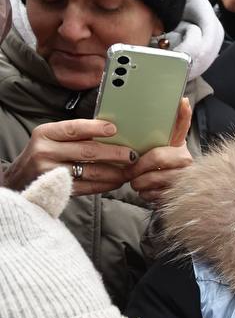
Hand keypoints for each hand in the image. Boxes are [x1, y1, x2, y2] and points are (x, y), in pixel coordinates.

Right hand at [2, 118, 131, 194]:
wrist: (19, 179)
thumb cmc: (44, 154)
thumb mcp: (52, 138)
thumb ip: (76, 134)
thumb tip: (113, 131)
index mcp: (45, 134)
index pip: (74, 128)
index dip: (96, 128)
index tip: (114, 129)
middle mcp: (45, 151)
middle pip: (88, 151)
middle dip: (114, 153)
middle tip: (132, 155)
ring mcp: (51, 172)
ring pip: (91, 171)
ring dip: (115, 172)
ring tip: (129, 170)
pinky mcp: (58, 189)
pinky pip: (88, 187)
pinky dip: (106, 184)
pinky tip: (117, 181)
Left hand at [124, 98, 191, 203]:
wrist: (173, 194)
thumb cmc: (161, 169)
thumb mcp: (163, 149)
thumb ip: (168, 129)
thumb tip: (182, 101)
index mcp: (180, 146)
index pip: (182, 125)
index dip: (183, 113)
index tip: (181, 100)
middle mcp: (186, 160)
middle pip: (157, 157)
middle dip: (137, 166)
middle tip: (129, 171)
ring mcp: (184, 178)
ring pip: (152, 178)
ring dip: (139, 182)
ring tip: (136, 181)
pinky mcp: (177, 195)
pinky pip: (153, 194)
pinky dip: (145, 194)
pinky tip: (147, 190)